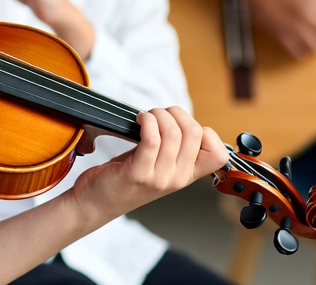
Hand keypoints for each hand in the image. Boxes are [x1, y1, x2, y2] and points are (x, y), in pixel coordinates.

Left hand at [67, 107, 226, 220]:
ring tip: (146, 117)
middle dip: (176, 113)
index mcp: (187, 176)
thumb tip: (181, 118)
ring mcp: (159, 178)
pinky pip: (152, 139)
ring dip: (158, 115)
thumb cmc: (125, 176)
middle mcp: (178, 179)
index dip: (204, 131)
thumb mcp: (159, 164)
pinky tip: (138, 120)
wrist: (96, 202)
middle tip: (158, 115)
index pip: (219, 154)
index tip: (180, 125)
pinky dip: (146, 122)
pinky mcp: (138, 173)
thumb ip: (175, 148)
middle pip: (195, 133)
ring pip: (173, 133)